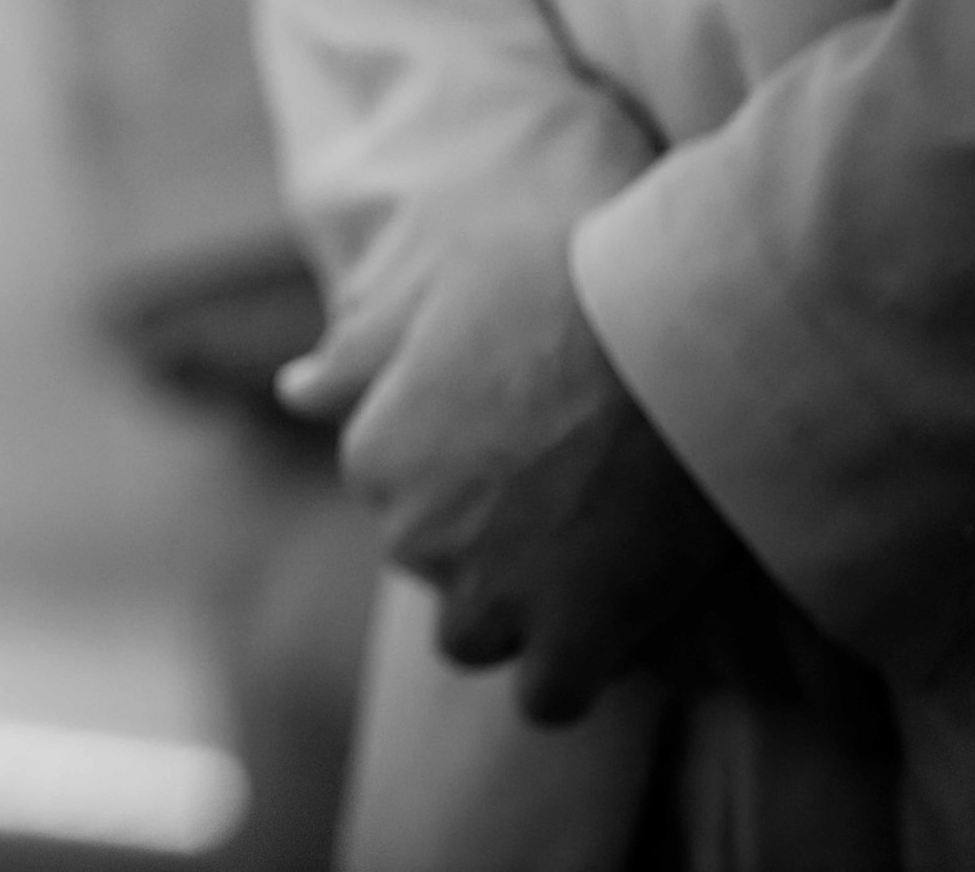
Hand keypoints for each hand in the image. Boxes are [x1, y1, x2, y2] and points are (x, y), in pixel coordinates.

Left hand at [336, 205, 739, 722]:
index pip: (388, 486)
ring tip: (583, 554)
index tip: (514, 431)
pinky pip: (550, 695)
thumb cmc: (559, 280)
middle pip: (430, 559)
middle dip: (480, 535)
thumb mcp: (433, 278)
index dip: (451, 463)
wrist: (678, 330)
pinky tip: (608, 627)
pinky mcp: (577, 638)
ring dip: (513, 610)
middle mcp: (415, 536)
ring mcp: (493, 595)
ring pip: (474, 636)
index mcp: (374, 456)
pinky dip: (572, 668)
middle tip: (562, 485)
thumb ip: (357, 351)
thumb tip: (296, 389)